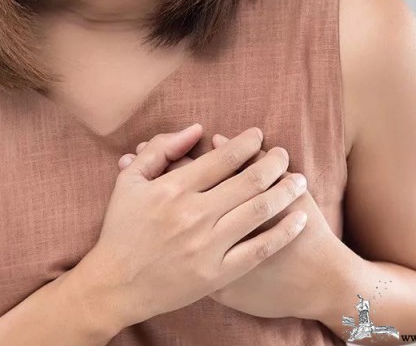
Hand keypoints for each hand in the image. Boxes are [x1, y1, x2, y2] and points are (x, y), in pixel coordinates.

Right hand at [119, 133, 345, 320]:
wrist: (115, 285)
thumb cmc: (121, 230)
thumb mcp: (129, 182)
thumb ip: (160, 150)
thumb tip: (195, 130)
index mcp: (172, 189)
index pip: (222, 158)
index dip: (247, 143)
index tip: (259, 136)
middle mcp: (193, 215)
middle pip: (248, 181)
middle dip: (274, 163)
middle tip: (284, 155)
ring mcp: (207, 246)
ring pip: (259, 211)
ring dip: (285, 191)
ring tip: (298, 180)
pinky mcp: (217, 274)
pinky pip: (259, 249)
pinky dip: (284, 232)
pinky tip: (300, 219)